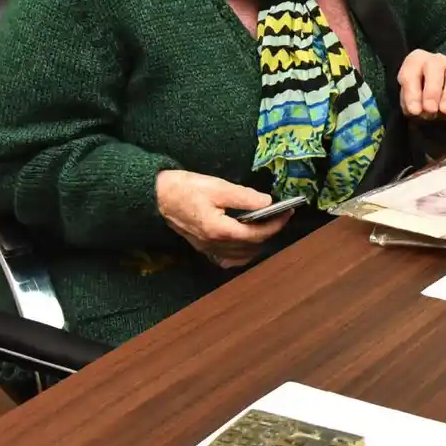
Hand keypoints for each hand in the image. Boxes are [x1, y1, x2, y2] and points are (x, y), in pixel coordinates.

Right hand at [154, 170, 292, 268]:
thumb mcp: (217, 187)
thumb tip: (267, 202)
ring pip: (241, 256)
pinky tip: (246, 242)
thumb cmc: (185, 188)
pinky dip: (242, 253)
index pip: (257, 233)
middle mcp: (214, 245)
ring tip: (267, 225)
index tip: (288, 211)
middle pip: (251, 246)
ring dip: (258, 243)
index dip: (276, 224)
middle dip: (270, 232)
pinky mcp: (202, 247)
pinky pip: (227, 259)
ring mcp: (207, 249)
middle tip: (280, 215)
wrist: (157, 196)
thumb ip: (244, 196)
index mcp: (220, 230)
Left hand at [398, 50, 445, 119]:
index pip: (410, 72)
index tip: (415, 111)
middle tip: (431, 110)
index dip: (411, 92)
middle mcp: (435, 60)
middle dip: (432, 90)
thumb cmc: (421, 102)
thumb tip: (418, 110)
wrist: (442, 106)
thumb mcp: (411, 104)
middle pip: (434, 65)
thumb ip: (412, 106)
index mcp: (415, 62)